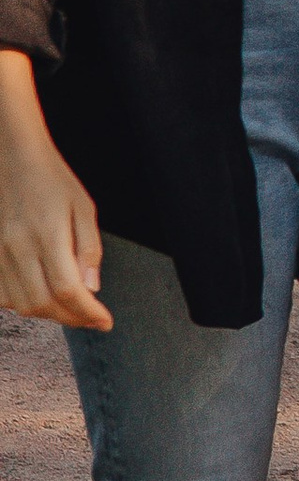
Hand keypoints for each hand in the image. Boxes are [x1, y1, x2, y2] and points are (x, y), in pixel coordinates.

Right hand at [0, 75, 109, 330]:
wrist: (11, 158)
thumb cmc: (52, 180)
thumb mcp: (83, 208)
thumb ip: (89, 249)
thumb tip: (92, 290)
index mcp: (47, 233)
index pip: (67, 289)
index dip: (87, 313)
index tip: (105, 322)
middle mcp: (18, 247)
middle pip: (42, 303)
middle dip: (71, 318)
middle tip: (91, 318)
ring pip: (20, 304)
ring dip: (48, 314)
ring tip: (70, 308)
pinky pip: (2, 295)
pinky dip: (23, 303)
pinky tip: (41, 294)